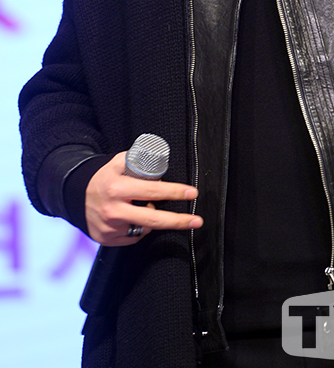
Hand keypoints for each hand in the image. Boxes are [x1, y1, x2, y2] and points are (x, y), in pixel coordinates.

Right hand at [85, 152, 202, 244]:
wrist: (74, 196)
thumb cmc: (101, 178)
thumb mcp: (116, 163)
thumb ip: (136, 161)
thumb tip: (159, 158)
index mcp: (118, 187)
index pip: (153, 191)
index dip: (175, 192)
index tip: (192, 193)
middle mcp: (114, 209)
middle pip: (154, 219)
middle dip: (179, 221)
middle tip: (197, 220)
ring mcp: (111, 227)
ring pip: (144, 228)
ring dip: (151, 218)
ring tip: (141, 207)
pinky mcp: (108, 239)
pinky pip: (133, 236)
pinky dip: (138, 227)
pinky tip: (131, 217)